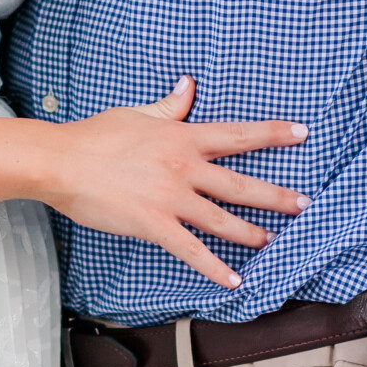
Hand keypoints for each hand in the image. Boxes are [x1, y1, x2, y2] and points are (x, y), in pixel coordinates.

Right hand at [40, 76, 307, 289]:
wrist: (62, 162)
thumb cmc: (96, 136)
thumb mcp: (138, 114)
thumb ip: (170, 106)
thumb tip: (189, 86)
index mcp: (182, 137)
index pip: (238, 134)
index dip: (273, 134)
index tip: (301, 133)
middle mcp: (184, 167)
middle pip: (240, 183)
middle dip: (276, 195)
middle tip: (304, 204)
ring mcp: (170, 198)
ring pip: (222, 219)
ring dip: (252, 232)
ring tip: (274, 241)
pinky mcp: (154, 224)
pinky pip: (192, 250)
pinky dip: (215, 267)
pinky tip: (234, 279)